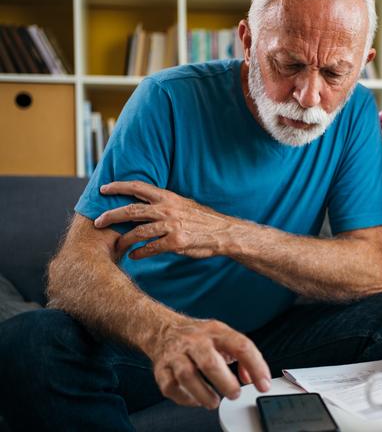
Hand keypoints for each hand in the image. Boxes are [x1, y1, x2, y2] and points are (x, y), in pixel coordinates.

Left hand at [94, 181, 230, 259]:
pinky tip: (134, 256)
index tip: (103, 189)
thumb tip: (146, 206)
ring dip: (124, 239)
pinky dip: (140, 253)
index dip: (118, 186)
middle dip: (111, 215)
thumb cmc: (203, 220)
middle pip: (131, 210)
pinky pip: (151, 248)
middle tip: (98, 221)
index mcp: (168, 197)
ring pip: (138, 232)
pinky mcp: (176, 242)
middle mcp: (167, 209)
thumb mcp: (184, 205)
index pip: (138, 187)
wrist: (224, 233)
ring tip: (117, 244)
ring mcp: (171, 226)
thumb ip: (166, 205)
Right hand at [147, 317, 270, 408]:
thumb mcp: (223, 336)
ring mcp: (176, 355)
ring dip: (203, 393)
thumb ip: (241, 355)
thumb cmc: (198, 337)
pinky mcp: (161, 369)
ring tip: (214, 402)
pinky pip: (171, 386)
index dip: (256, 366)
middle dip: (225, 382)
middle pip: (210, 362)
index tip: (263, 384)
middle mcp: (195, 341)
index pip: (241, 346)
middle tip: (235, 394)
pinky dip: (185, 398)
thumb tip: (253, 378)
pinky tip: (196, 400)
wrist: (163, 329)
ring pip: (187, 375)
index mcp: (216, 332)